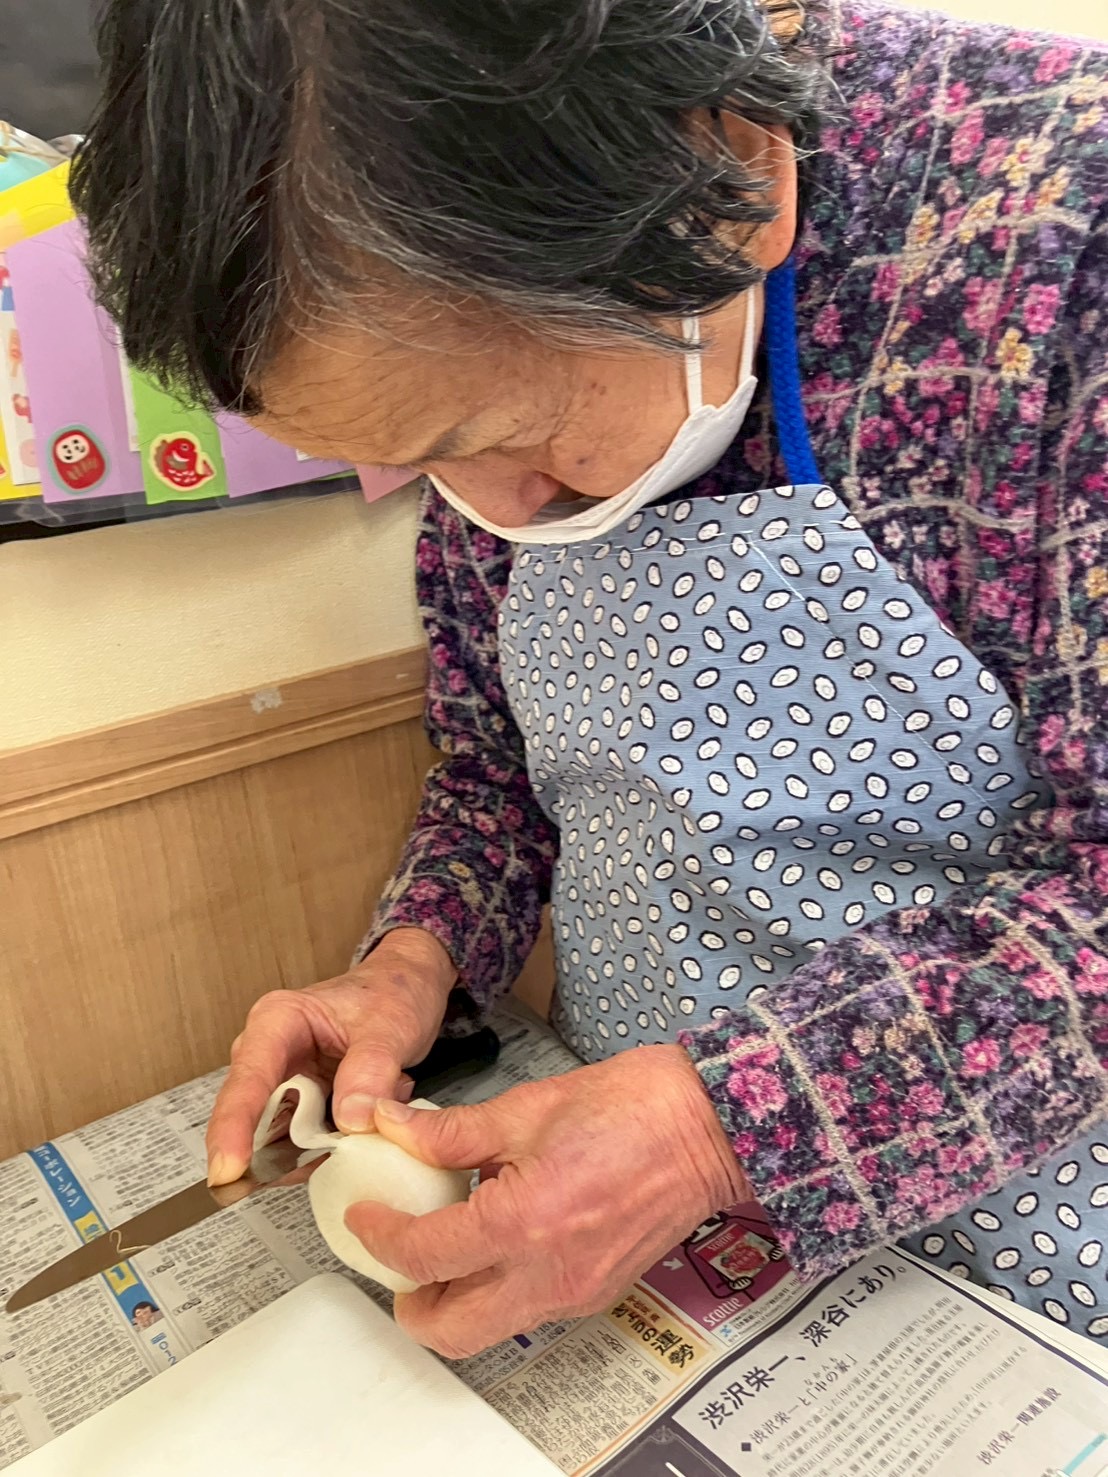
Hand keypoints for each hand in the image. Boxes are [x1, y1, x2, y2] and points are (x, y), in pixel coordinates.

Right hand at [206, 928, 455, 1184]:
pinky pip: (309, 1143)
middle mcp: (271, 1055)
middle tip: (314, 1169)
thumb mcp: (390, 1026)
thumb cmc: (393, 992)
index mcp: (278, 1022)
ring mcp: (286, 1084)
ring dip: (319, 1151)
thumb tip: (350, 1122)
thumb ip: (370, 1070)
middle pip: (254, 1118)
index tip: (227, 1170)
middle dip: (278, 1153)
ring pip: (282, 1139)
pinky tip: (371, 1124)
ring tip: (367, 1125)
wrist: (411, 987)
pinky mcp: (306, 1106)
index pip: (248, 1079)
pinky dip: (337, 1146)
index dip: (234, 1127)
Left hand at [346, 1044, 750, 1357]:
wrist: (706, 1127)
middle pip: (448, 1331)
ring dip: (454, 1300)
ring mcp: (575, 1292)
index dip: (379, 1237)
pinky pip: (528, 1310)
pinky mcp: (596, 1293)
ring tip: (448, 1242)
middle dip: (410, 1302)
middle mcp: (547, 1274)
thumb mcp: (526, 1107)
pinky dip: (498, 1288)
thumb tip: (395, 1129)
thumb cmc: (632, 1108)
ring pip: (489, 1329)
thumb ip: (452, 1132)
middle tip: (398, 1255)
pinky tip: (499, 1236)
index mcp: (522, 1222)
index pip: (422, 1256)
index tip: (366, 1215)